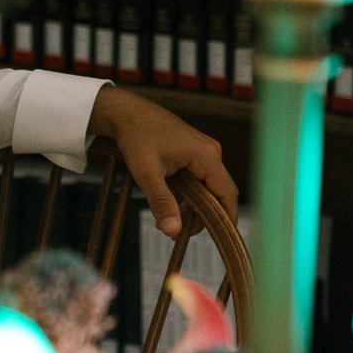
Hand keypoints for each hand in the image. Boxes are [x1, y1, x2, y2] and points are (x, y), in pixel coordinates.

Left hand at [88, 85, 236, 237]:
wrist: (125, 112)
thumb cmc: (136, 138)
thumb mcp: (146, 173)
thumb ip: (161, 202)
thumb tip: (173, 232)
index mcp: (207, 156)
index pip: (227, 194)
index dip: (227, 218)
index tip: (221, 239)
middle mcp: (211, 152)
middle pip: (219, 192)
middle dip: (204, 216)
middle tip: (182, 234)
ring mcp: (204, 150)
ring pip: (208, 186)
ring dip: (194, 206)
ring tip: (172, 225)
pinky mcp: (194, 151)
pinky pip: (199, 178)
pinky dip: (189, 194)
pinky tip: (172, 207)